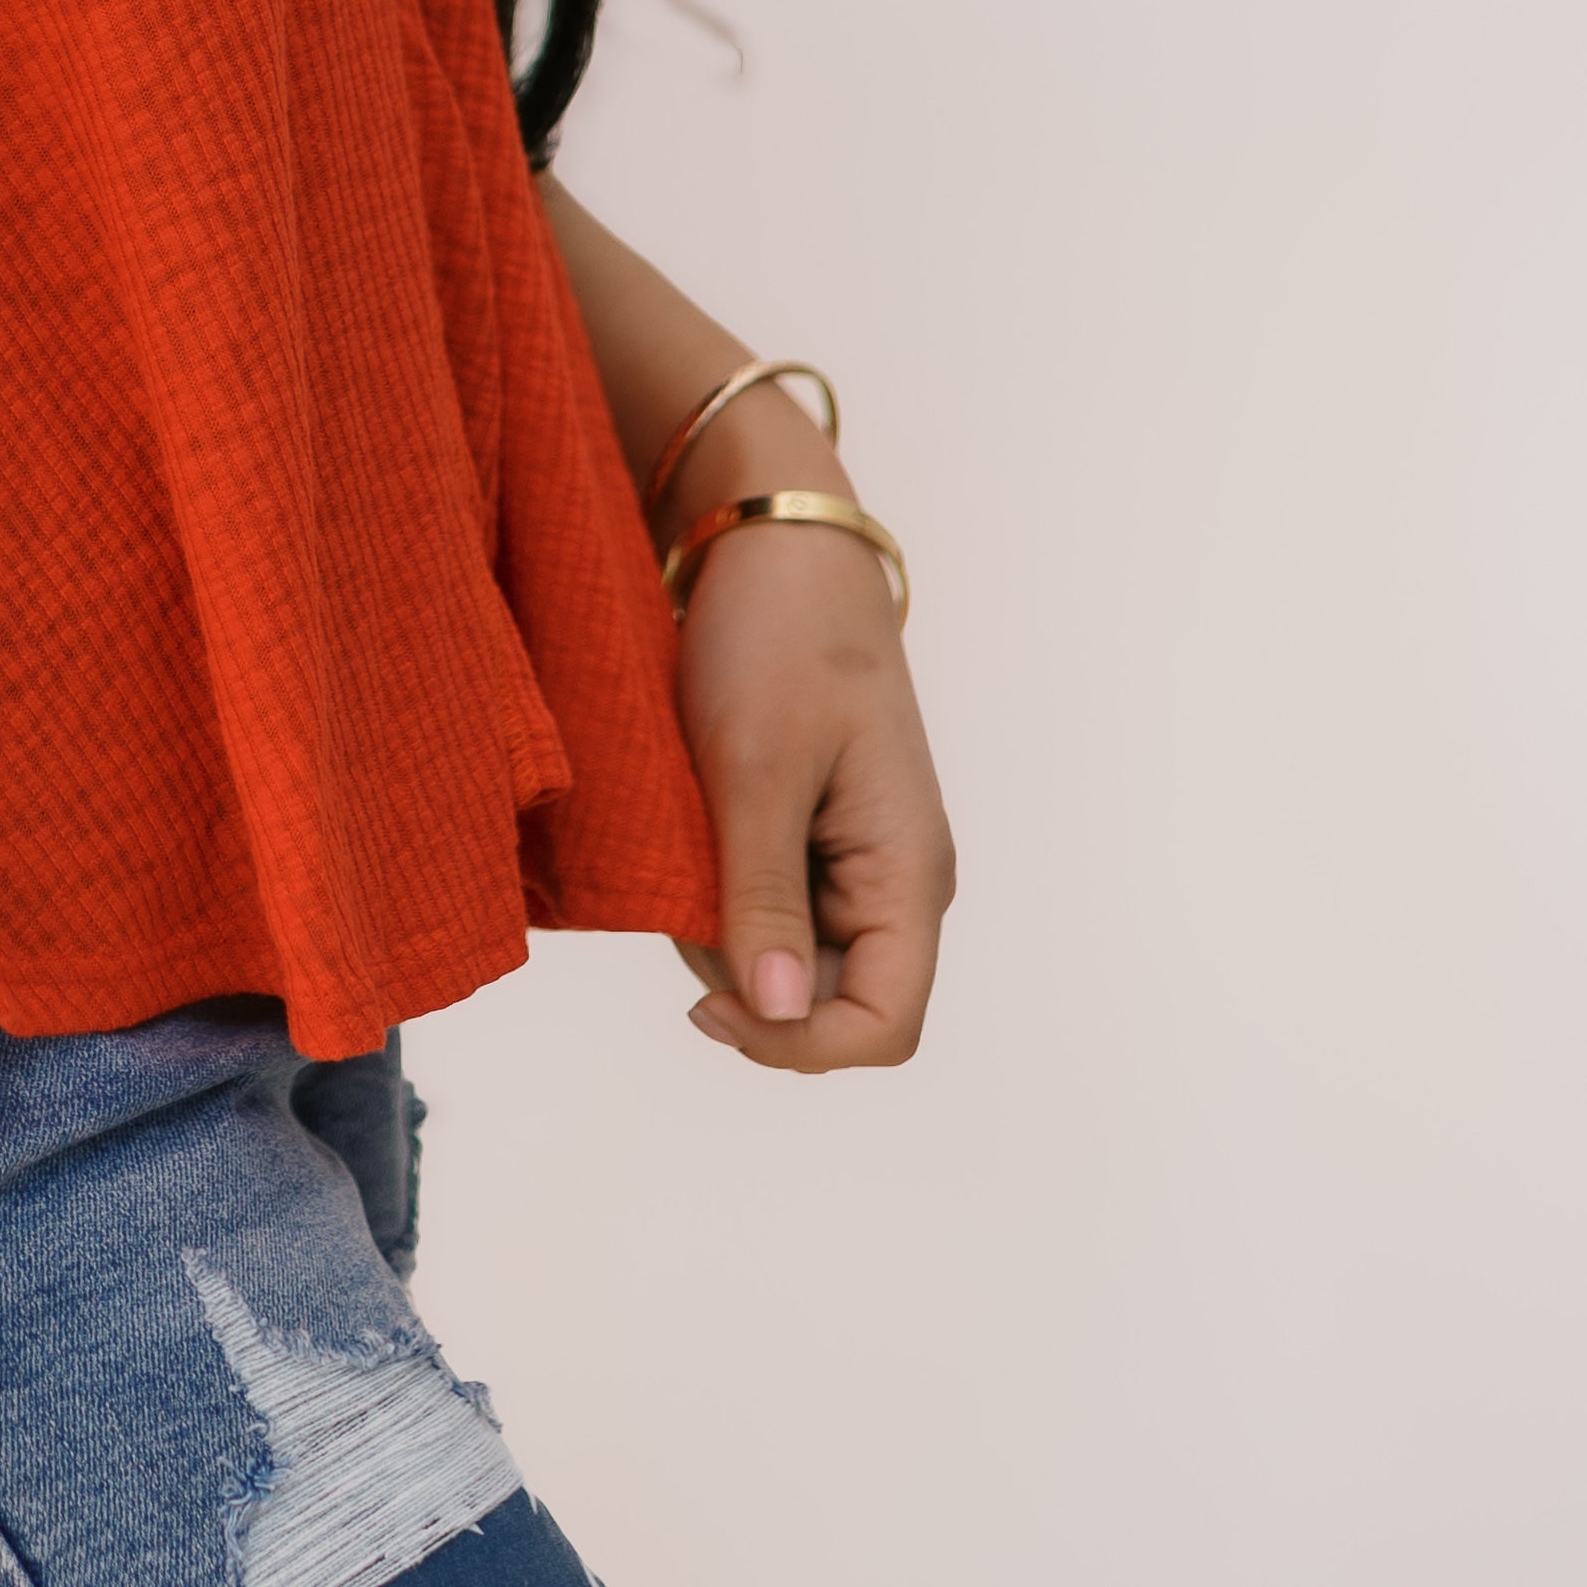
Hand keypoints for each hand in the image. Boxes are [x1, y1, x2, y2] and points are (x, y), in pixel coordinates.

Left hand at [670, 509, 955, 1074]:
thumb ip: (764, 895)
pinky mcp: (816, 835)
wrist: (775, 543)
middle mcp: (896, 880)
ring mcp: (857, 860)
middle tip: (677, 885)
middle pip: (826, 1002)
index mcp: (909, 871)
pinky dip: (719, 889)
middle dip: (742, 976)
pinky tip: (688, 827)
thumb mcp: (755, 768)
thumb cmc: (776, 637)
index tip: (703, 1002)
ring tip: (683, 834)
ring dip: (721, 927)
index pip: (882, 1025)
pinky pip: (769, 905)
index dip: (795, 1043)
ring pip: (786, 959)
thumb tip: (773, 1011)